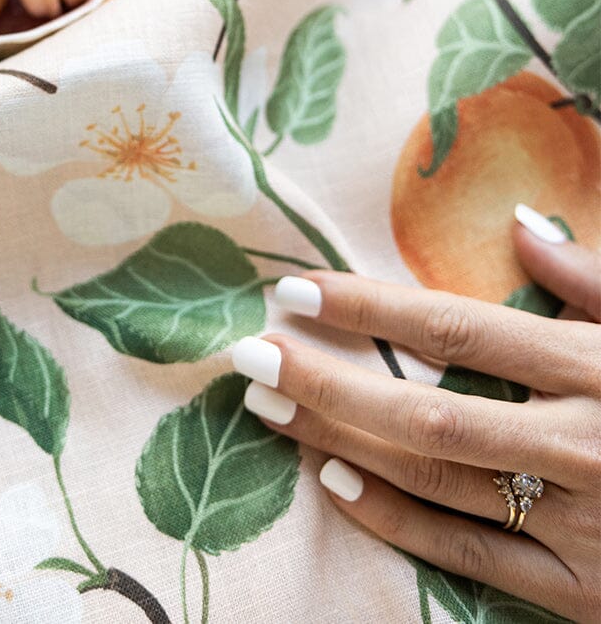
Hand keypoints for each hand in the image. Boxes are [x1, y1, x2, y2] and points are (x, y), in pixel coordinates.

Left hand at [232, 202, 600, 622]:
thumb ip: (596, 282)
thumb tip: (519, 228)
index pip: (459, 329)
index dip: (368, 309)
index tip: (293, 288)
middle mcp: (588, 448)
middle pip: (427, 413)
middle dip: (327, 381)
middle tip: (247, 354)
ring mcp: (586, 531)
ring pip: (437, 484)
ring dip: (341, 441)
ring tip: (270, 404)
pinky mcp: (586, 599)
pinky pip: (468, 560)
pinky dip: (394, 520)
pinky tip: (334, 479)